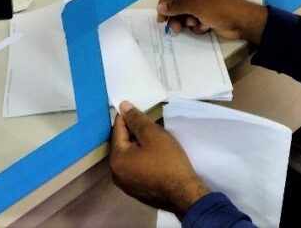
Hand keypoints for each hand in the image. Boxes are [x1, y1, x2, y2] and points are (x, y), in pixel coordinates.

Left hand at [109, 101, 209, 215]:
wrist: (184, 194)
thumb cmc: (168, 162)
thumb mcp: (154, 135)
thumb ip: (136, 120)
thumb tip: (122, 106)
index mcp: (116, 159)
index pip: (117, 130)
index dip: (127, 117)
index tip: (137, 108)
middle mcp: (116, 174)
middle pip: (121, 144)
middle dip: (132, 132)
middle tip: (149, 124)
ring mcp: (125, 185)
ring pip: (128, 157)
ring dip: (137, 146)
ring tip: (152, 138)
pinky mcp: (136, 191)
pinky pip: (134, 168)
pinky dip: (141, 159)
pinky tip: (153, 156)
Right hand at [157, 0, 267, 43]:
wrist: (242, 21)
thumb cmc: (219, 8)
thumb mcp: (196, 5)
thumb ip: (176, 6)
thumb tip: (160, 7)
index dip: (164, 3)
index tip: (160, 17)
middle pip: (176, 6)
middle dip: (175, 17)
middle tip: (176, 28)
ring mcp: (200, 7)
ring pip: (184, 16)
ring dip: (186, 23)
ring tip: (195, 25)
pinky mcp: (205, 18)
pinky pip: (193, 23)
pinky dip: (197, 27)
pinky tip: (205, 27)